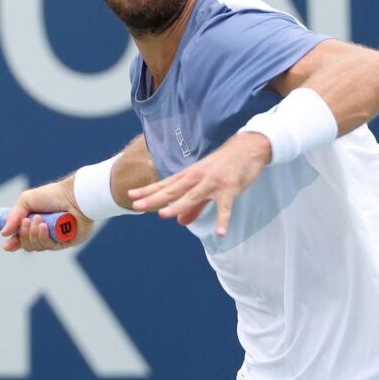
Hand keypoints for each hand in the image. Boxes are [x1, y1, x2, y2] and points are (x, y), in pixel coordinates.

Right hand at [0, 177, 94, 251]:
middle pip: (27, 245)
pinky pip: (49, 247)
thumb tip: (4, 233)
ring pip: (37, 247)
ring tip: (39, 220)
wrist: (73, 195)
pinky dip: (43, 237)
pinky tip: (44, 227)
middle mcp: (44, 232)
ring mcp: (55, 238)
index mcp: (34, 223)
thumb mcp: (26, 200)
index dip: (13, 244)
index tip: (6, 245)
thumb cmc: (52, 195)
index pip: (21, 238)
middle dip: (23, 235)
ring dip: (34, 234)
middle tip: (26, 221)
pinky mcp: (65, 242)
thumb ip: (14, 216)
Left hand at [128, 132, 270, 235]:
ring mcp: (213, 183)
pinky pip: (225, 207)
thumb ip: (194, 206)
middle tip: (136, 206)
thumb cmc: (224, 165)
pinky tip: (220, 232)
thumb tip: (180, 222)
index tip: (130, 196)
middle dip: (154, 198)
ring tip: (164, 215)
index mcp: (189, 176)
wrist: (248, 147)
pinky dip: (223, 219)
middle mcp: (197, 178)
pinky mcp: (230, 188)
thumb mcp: (205, 183)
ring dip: (178, 206)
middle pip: (172, 191)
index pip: (165, 185)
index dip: (148, 191)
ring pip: (193, 196)